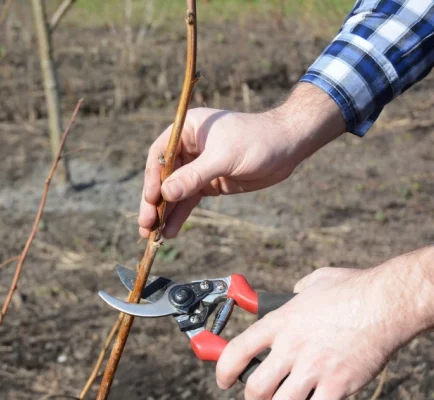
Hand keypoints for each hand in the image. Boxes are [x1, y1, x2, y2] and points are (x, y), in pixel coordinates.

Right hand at [138, 83, 346, 238]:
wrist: (288, 146)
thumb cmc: (258, 140)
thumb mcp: (224, 157)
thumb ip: (194, 176)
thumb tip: (166, 194)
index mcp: (187, 130)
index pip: (160, 155)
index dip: (153, 179)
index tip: (151, 200)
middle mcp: (188, 147)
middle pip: (163, 177)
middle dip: (154, 202)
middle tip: (145, 225)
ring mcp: (197, 166)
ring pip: (174, 192)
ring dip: (164, 213)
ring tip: (152, 235)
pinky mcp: (208, 183)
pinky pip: (188, 200)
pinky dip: (179, 215)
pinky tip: (170, 231)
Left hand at [215, 246, 433, 399]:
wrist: (387, 301)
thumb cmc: (354, 288)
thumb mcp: (313, 282)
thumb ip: (295, 293)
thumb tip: (293, 295)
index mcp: (279, 322)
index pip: (235, 353)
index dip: (223, 372)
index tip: (224, 380)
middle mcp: (291, 347)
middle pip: (254, 390)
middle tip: (263, 398)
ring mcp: (314, 368)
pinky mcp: (339, 384)